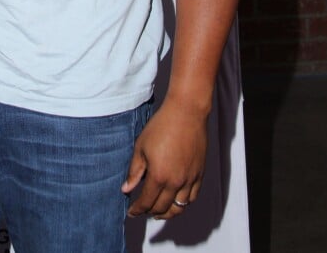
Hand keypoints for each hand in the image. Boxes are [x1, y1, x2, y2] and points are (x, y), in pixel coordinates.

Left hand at [121, 95, 206, 219]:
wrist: (186, 113)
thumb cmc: (162, 126)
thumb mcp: (141, 146)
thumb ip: (134, 171)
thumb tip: (126, 189)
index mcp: (159, 176)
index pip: (146, 202)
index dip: (137, 210)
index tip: (131, 212)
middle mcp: (176, 182)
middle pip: (162, 208)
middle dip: (150, 212)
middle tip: (142, 210)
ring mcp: (190, 179)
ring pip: (179, 207)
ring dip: (167, 213)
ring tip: (159, 212)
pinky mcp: (199, 174)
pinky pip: (192, 197)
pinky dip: (183, 204)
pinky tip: (176, 201)